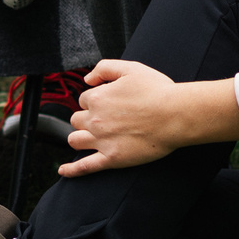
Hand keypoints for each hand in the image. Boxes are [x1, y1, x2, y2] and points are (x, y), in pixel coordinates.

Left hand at [60, 61, 238, 177]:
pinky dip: (71, 170)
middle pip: (77, 120)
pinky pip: (84, 167)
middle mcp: (94, 120)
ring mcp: (101, 141)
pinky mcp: (111, 159)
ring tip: (91, 138)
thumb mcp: (130, 68)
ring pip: (75, 140)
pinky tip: (63, 170)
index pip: (84, 99)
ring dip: (80, 137)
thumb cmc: (157, 91)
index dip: (96, 100)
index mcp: (97, 97)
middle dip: (86, 118)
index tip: (110, 103)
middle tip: (104, 120)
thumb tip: (86, 79)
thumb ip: (104, 67)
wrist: (175, 115)